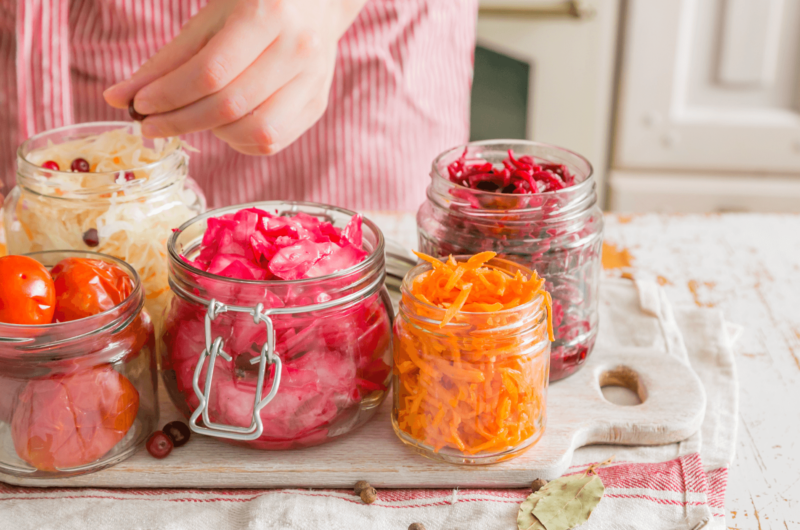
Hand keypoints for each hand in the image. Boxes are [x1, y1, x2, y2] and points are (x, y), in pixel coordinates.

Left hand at [103, 0, 366, 154]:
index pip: (211, 72)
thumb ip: (167, 61)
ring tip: (195, 117)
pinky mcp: (317, 104)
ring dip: (213, 133)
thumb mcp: (209, 19)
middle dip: (181, 121)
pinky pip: (272, 141)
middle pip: (231, 106)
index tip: (138, 106)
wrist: (316, 2)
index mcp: (267, 15)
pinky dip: (240, 141)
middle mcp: (298, 49)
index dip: (169, 95)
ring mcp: (313, 81)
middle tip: (151, 125)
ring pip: (256, 132)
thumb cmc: (254, 5)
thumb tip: (119, 99)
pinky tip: (225, 124)